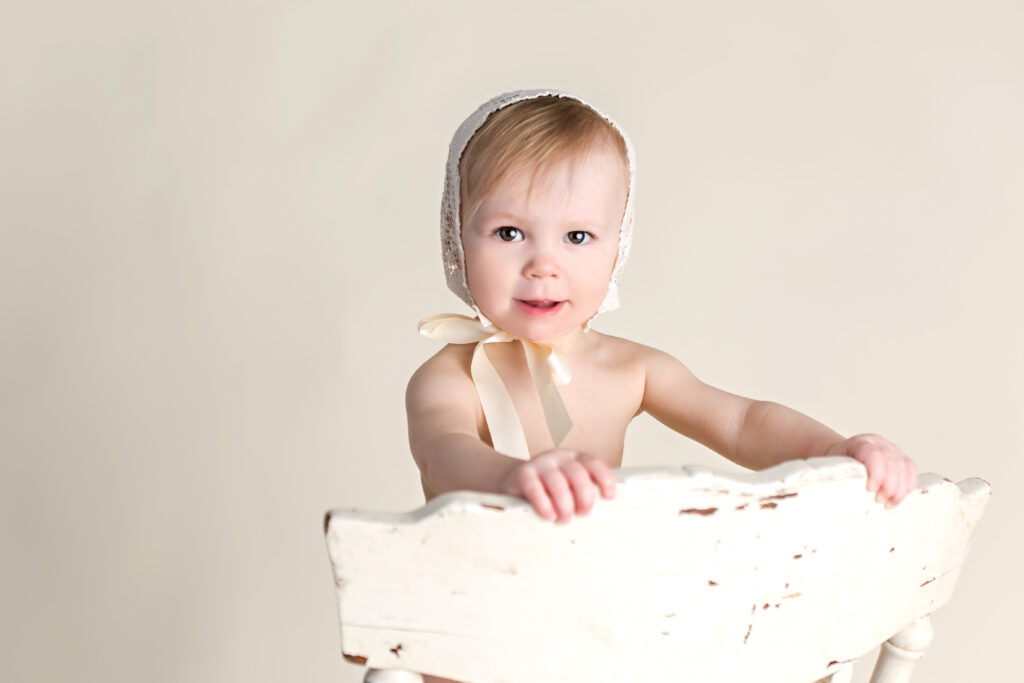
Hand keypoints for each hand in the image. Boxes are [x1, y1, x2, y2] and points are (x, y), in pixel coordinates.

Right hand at [500, 449, 616, 522]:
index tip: (609, 497)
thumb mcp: (569, 488)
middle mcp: (558, 458)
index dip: (605, 479)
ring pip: (558, 482)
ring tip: (563, 519)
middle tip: (582, 514)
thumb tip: (607, 508)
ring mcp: (539, 464)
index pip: (594, 463)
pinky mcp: (522, 475)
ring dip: (564, 505)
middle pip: (578, 474)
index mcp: (575, 459)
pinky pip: (535, 488)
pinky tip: (548, 515)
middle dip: (584, 498)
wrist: (513, 487)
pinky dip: (544, 504)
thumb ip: (584, 493)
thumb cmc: (549, 493)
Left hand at [827, 434, 917, 507]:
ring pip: (904, 467)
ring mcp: (891, 449)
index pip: (873, 455)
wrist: (841, 455)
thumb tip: (841, 498)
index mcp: (859, 443)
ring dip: (900, 489)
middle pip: (892, 462)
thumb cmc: (837, 466)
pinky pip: (911, 470)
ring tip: (889, 504)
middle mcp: (878, 443)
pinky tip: (900, 496)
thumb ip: (839, 478)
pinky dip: (908, 485)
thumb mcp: (833, 469)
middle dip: (889, 486)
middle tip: (879, 501)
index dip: (876, 474)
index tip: (870, 490)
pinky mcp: (900, 457)